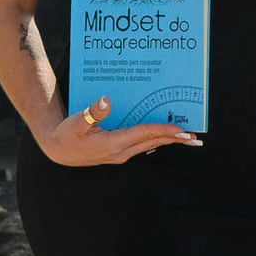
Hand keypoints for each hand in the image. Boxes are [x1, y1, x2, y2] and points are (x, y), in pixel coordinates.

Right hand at [40, 95, 202, 165]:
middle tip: (195, 139)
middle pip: (153, 142)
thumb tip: (106, 101)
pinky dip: (155, 139)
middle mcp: (121, 151)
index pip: (145, 134)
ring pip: (149, 145)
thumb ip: (93, 113)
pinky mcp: (118, 152)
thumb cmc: (68, 134)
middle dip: (175, 139)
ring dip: (168, 141)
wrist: (59, 150)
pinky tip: (163, 137)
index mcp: (114, 144)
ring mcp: (120, 154)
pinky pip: (142, 145)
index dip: (164, 130)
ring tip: (186, 138)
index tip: (182, 130)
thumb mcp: (78, 122)